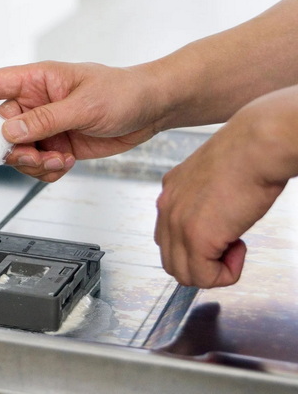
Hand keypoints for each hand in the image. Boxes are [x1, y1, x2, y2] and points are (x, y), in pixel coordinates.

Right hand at [0, 62, 163, 181]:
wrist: (153, 109)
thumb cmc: (124, 92)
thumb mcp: (84, 106)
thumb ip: (44, 120)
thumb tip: (9, 133)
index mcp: (36, 80)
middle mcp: (35, 103)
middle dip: (11, 149)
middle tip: (31, 157)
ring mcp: (45, 125)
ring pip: (17, 151)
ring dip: (32, 163)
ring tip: (57, 161)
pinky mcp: (56, 145)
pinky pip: (36, 165)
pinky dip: (46, 171)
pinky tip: (65, 163)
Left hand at [154, 87, 297, 287]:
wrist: (256, 146)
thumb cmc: (246, 155)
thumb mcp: (214, 178)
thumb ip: (205, 200)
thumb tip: (218, 221)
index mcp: (171, 192)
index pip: (168, 238)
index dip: (198, 246)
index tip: (223, 235)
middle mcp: (167, 207)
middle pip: (171, 260)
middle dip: (203, 263)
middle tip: (231, 245)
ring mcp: (177, 223)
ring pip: (183, 274)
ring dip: (213, 271)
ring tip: (236, 246)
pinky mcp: (196, 236)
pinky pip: (203, 278)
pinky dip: (226, 274)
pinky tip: (240, 248)